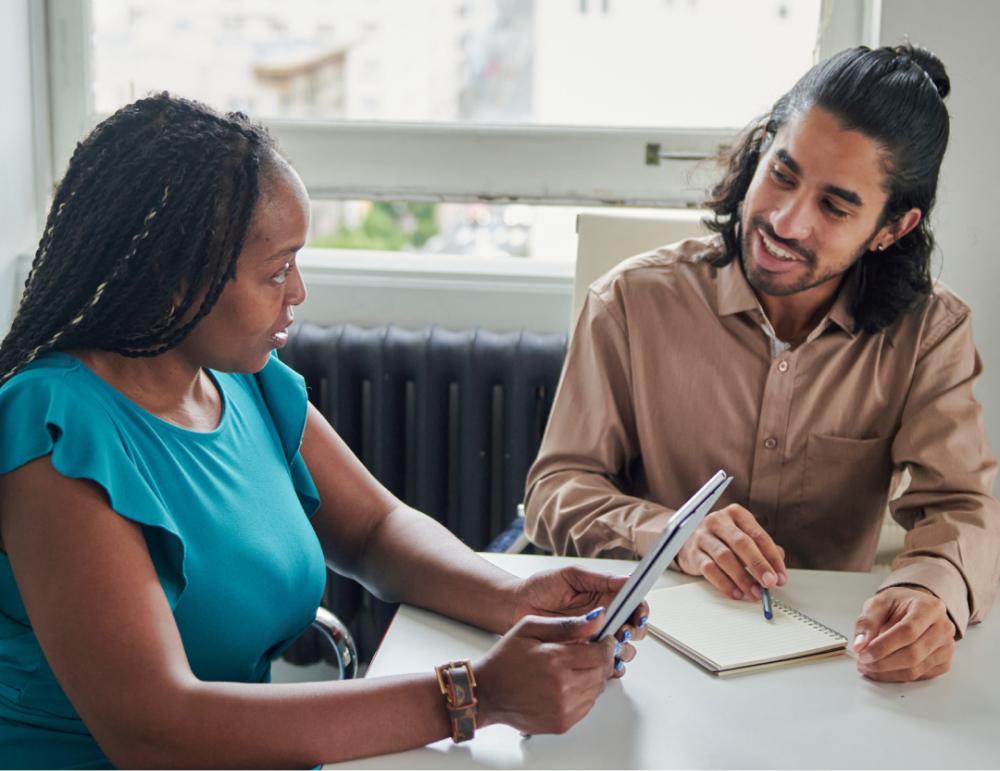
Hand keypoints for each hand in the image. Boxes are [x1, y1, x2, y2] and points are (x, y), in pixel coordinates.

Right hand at [474, 610, 617, 733]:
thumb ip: (567, 624)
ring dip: (592, 677)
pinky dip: (583, 694)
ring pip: (597, 690)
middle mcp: (562, 688)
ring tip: (572, 669)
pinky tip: (566, 685)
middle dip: (601, 660)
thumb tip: (597, 620)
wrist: (487, 693)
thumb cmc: (505, 660)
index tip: (604, 640)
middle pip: (602, 673)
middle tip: (589, 653)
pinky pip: (587, 706)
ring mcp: (563, 709)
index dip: (606, 645)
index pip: (600, 654)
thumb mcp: (531, 628)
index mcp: (555, 660)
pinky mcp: (562, 723)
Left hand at [510, 566, 647, 674]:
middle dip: (634, 632)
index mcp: (605, 596)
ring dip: (623, 649)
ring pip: (623, 648)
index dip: (641, 610)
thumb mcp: (570, 576)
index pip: (633, 604)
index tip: (639, 614)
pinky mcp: (583, 654)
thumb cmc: (540, 587)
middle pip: (634, 628)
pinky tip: (605, 663)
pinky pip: (605, 664)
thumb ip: (599, 579)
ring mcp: (595, 637)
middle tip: (623, 631)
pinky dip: (610, 666)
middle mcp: (604, 618)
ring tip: (611, 645)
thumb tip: (626, 580)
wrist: (516, 607)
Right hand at [675, 504, 786, 599]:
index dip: (772, 557)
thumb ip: (761, 549)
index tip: (780, 576)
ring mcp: (703, 536)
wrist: (686, 539)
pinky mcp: (693, 553)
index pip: (758, 535)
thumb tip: (778, 567)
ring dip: (743, 578)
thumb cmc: (721, 538)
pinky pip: (710, 570)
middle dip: (759, 565)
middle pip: (742, 543)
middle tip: (770, 583)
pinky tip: (737, 593)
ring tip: (755, 592)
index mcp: (736, 514)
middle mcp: (718, 521)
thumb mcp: (742, 537)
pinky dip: (725, 584)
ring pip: (725, 557)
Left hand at [853, 586, 955, 681]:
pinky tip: (881, 670)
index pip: (908, 631)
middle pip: (913, 654)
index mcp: (929, 608)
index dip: (883, 646)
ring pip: (915, 669)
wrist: (917, 607)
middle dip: (882, 662)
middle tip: (862, 662)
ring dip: (887, 672)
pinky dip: (896, 676)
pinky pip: (919, 676)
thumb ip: (867, 622)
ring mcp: (946, 648)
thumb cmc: (899, 604)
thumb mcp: (879, 602)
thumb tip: (860, 645)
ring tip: (867, 666)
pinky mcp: (944, 663)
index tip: (863, 653)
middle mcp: (943, 628)